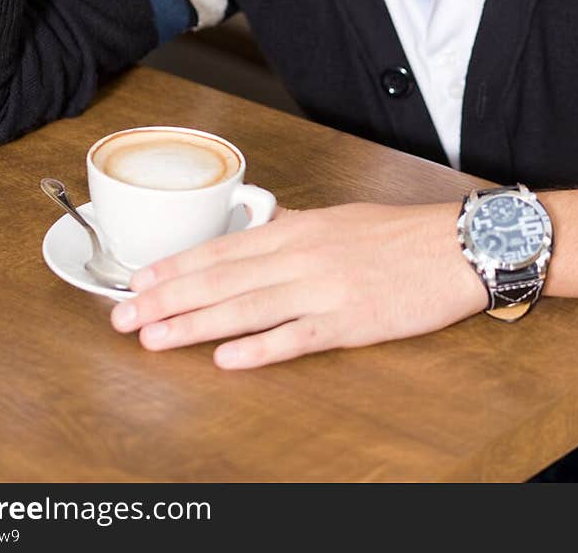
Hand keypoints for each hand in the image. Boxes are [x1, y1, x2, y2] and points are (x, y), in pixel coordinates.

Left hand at [109, 202, 488, 367]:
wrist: (455, 246)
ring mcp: (324, 290)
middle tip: (122, 316)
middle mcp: (301, 256)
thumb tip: (258, 229)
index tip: (136, 279)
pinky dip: (258, 348)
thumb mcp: (338, 218)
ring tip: (153, 337)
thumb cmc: (399, 235)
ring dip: (193, 324)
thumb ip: (293, 227)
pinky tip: (226, 359)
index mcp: (297, 229)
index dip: (175, 266)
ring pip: (245, 308)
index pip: (222, 249)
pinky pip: (295, 338)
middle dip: (166, 298)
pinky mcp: (350, 322)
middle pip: (221, 279)